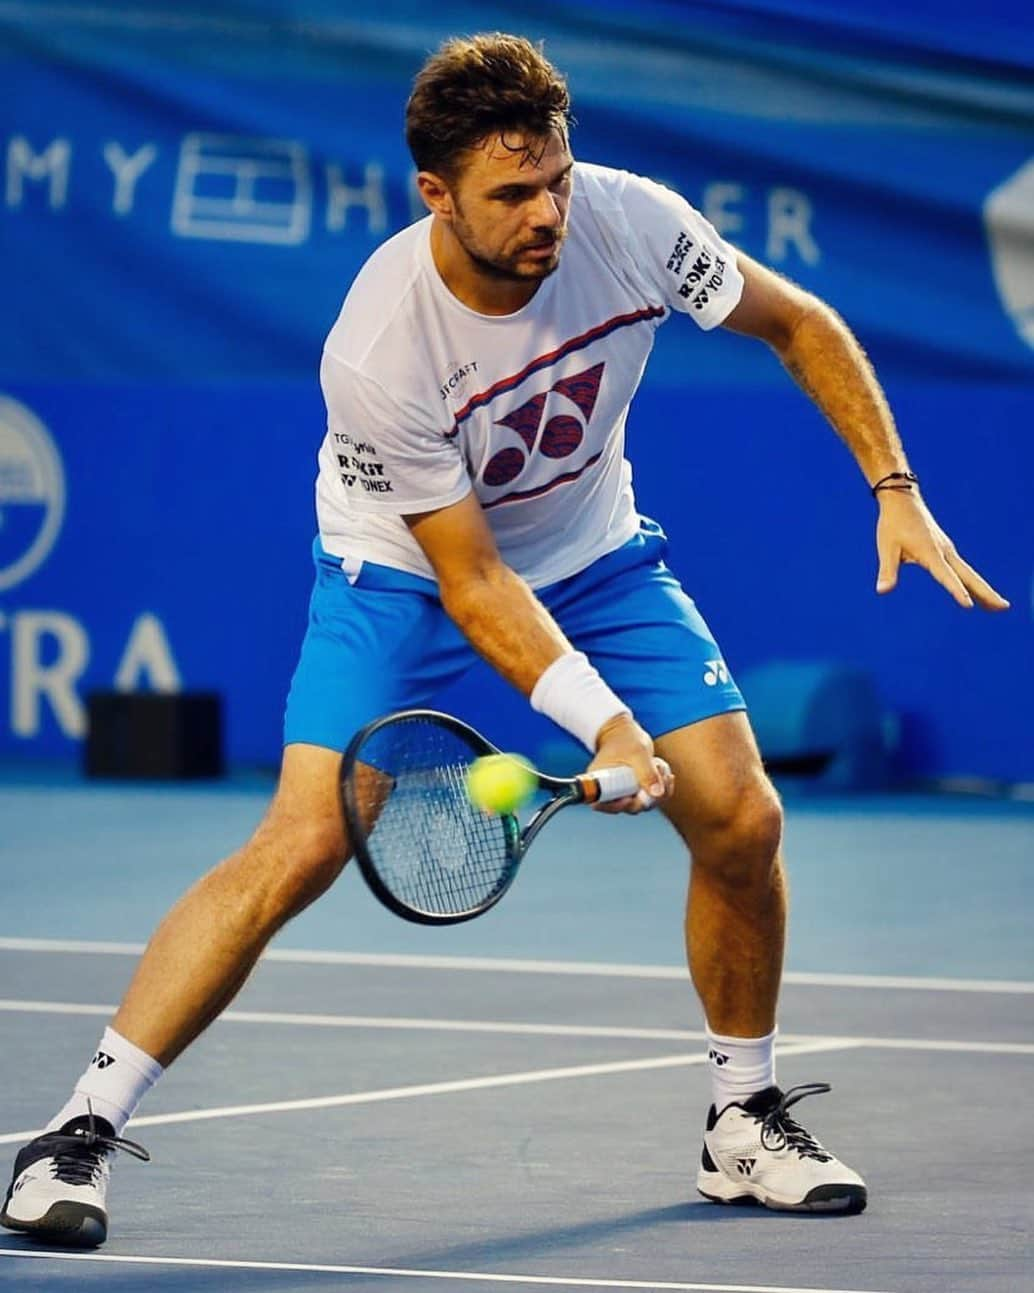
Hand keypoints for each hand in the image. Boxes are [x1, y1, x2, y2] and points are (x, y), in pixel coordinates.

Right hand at [587, 713, 673, 814]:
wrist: (625, 732)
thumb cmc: (625, 738)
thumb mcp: (637, 752)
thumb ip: (647, 772)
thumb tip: (657, 794)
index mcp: (599, 780)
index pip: (601, 803)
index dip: (617, 806)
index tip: (631, 797)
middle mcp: (609, 790)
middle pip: (628, 807)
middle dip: (648, 795)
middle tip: (658, 774)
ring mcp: (624, 792)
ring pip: (643, 804)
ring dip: (658, 790)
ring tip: (660, 767)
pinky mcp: (635, 791)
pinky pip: (650, 798)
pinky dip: (662, 789)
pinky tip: (665, 774)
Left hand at [875, 491, 1008, 611]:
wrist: (902, 500)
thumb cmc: (893, 524)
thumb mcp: (887, 547)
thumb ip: (887, 570)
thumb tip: (882, 591)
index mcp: (930, 552)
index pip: (946, 576)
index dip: (957, 590)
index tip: (969, 605)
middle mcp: (944, 551)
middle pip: (969, 576)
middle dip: (986, 593)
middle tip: (1003, 607)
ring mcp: (948, 550)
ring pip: (969, 573)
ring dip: (984, 589)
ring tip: (997, 607)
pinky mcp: (946, 549)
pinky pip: (962, 569)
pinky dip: (973, 582)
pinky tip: (976, 592)